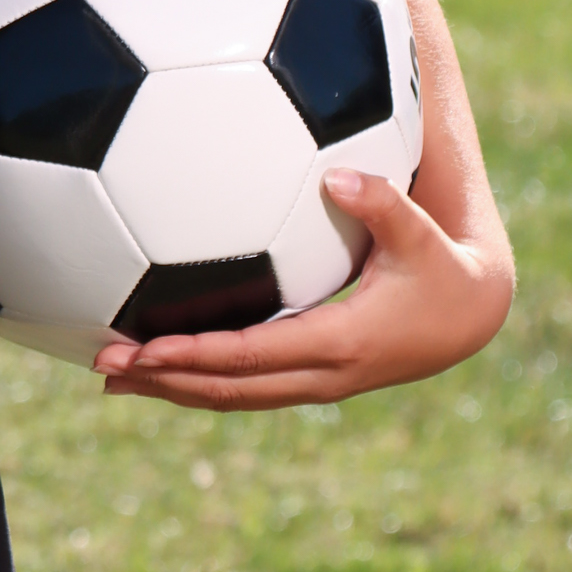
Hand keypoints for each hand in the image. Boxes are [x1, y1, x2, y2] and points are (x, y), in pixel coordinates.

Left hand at [90, 167, 513, 412]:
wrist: (470, 316)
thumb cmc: (441, 267)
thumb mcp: (420, 234)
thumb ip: (383, 202)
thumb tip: (338, 175)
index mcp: (340, 343)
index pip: (249, 356)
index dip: (193, 355)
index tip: (142, 349)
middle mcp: (323, 375)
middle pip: (229, 387)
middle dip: (164, 380)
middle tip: (102, 365)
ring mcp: (317, 383)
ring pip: (233, 395)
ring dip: (172, 389)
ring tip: (111, 378)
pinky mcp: (314, 378)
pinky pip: (247, 386)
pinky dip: (199, 381)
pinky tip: (159, 367)